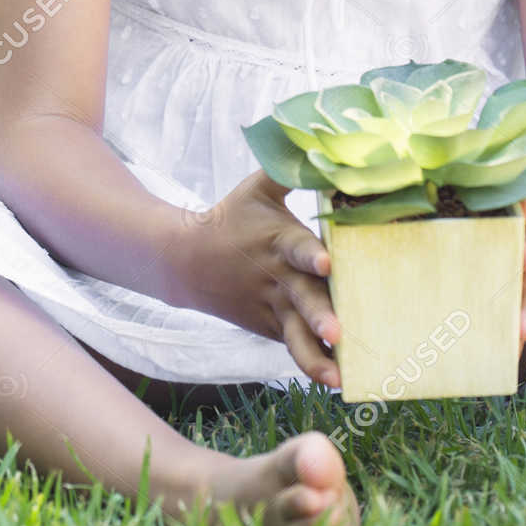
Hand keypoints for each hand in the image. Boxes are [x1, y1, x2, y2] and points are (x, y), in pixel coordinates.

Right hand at [168, 167, 341, 388]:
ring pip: (296, 336)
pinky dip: (314, 364)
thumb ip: (290, 169)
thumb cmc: (232, 218)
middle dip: (320, 317)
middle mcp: (278, 279)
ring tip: (337, 377)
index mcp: (278, 241)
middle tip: (338, 333)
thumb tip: (320, 143)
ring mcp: (274, 309)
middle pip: (302, 300)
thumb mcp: (258, 188)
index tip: (327, 264)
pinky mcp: (272, 329)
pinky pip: (295, 348)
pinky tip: (339, 382)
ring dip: (315, 356)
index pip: (297, 247)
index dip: (312, 255)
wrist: (186, 261)